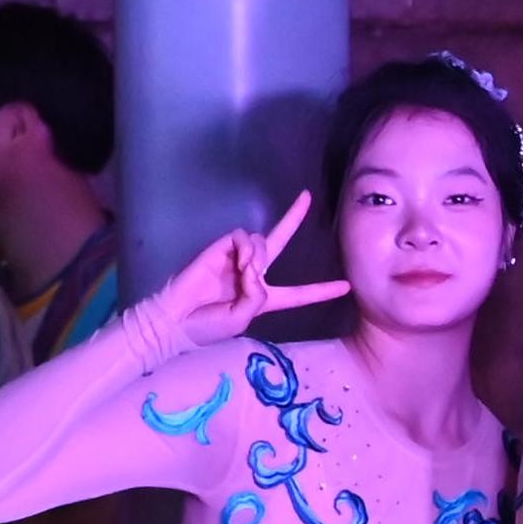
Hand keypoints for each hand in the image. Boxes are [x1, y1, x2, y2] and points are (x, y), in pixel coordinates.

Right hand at [147, 189, 351, 347]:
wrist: (175, 320)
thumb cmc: (207, 326)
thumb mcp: (241, 319)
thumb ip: (257, 297)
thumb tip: (256, 270)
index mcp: (263, 297)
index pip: (298, 293)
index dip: (321, 290)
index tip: (347, 286)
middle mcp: (253, 273)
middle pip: (279, 241)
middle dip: (293, 218)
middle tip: (307, 197)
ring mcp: (236, 258)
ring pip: (263, 242)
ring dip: (260, 257)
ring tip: (243, 274)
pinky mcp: (221, 248)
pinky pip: (244, 238)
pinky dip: (248, 249)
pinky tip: (240, 263)